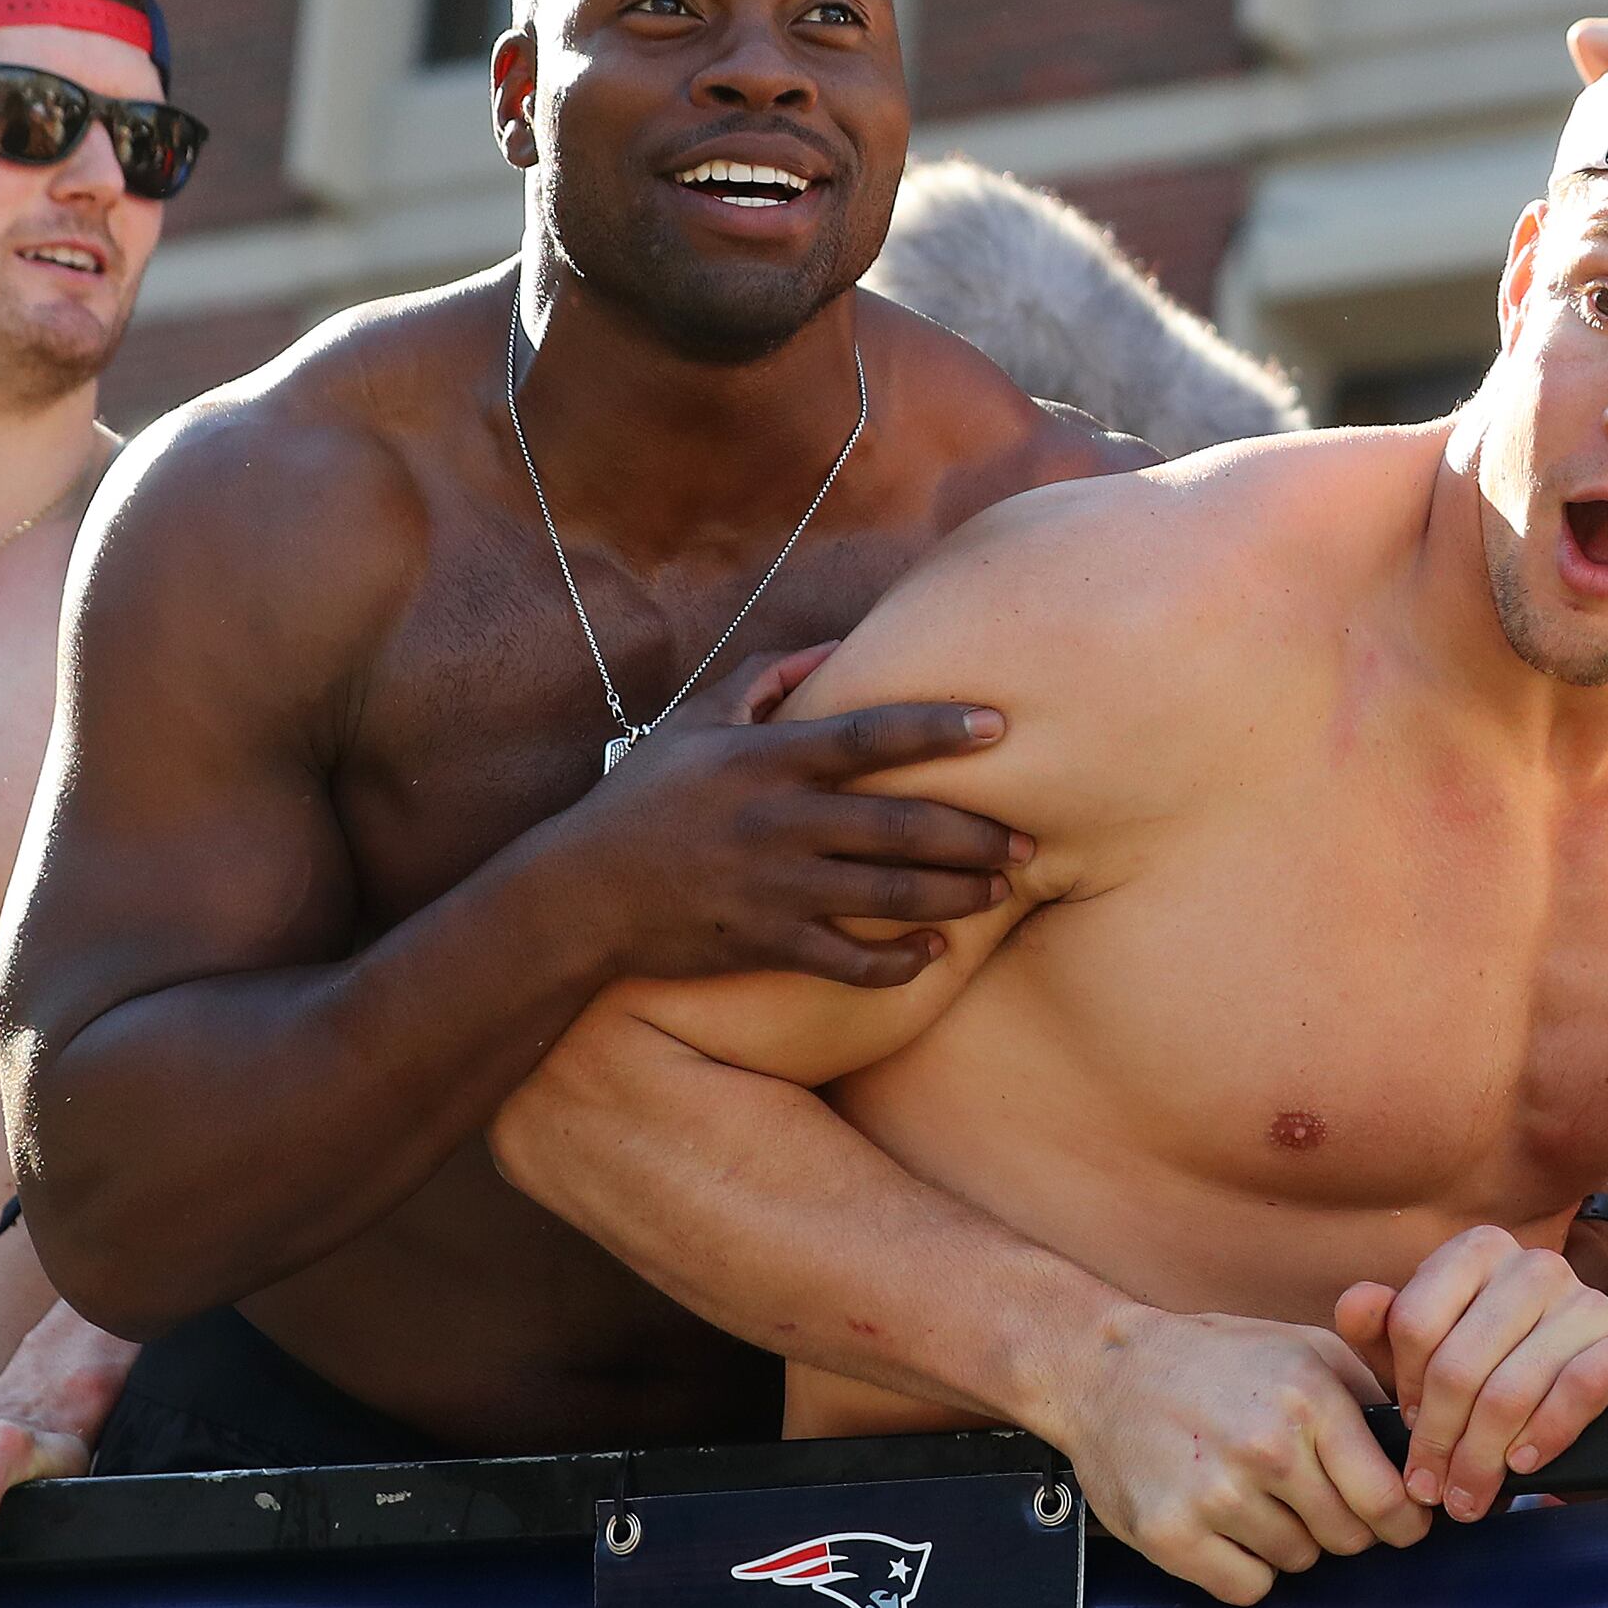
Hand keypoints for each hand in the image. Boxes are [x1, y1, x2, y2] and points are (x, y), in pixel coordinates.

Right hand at [538, 644, 1025, 989]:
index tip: (999, 724)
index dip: (939, 727)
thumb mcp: (692, 722)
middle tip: (1030, 839)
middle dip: (976, 834)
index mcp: (768, 759)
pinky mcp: (764, 942)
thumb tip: (836, 647)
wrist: (576, 896)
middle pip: (901, 824)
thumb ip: (764, 677)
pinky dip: (899, 960)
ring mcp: (774, 887)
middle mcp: (778, 820)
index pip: (871, 735)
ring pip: (890, 893)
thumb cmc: (642, 800)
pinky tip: (935, 951)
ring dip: (957, 894)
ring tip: (1002, 890)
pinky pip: (848, 959)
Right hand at [1054, 1307, 1426, 1605]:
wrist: (1108, 1369)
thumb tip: (1428, 1450)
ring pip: (1298, 1562)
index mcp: (1309, 1398)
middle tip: (1313, 1498)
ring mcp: (1216, 1494)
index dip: (1403, 1520)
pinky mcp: (1172, 1534)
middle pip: (1347, 1537)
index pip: (1388, 1499)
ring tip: (1257, 1496)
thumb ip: (1374, 1392)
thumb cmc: (1220, 1359)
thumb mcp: (1307, 1347)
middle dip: (1345, 1526)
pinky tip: (1227, 1526)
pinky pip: (1247, 1588)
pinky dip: (1247, 1568)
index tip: (1401, 1522)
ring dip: (1290, 1542)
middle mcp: (1267, 1448)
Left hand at [1337, 1228, 1607, 1521]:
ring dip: (1483, 1458)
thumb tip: (1357, 1304)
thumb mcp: (1432, 1362)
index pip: (1415, 1321)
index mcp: (1480, 1253)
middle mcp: (1536, 1264)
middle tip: (1432, 1489)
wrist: (1598, 1411)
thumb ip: (1385, 1333)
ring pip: (1512, 1386)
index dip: (1404, 1390)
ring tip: (1470, 1497)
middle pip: (1459, 1362)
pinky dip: (1545, 1436)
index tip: (1408, 1431)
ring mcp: (1590, 1300)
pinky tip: (1526, 1466)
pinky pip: (1577, 1391)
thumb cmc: (1499, 1380)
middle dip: (1440, 1441)